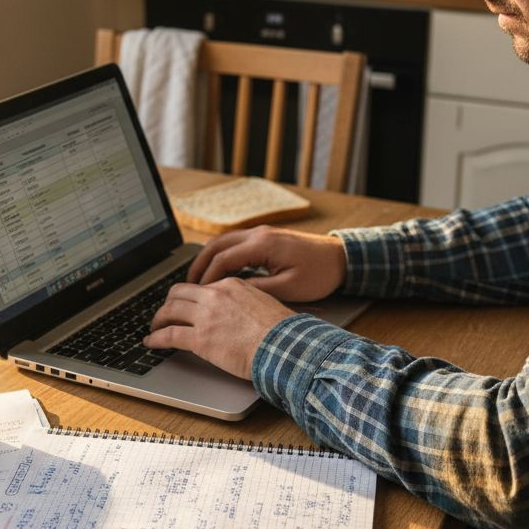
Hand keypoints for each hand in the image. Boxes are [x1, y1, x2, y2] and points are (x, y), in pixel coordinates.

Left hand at [146, 279, 293, 379]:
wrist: (284, 347)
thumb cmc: (281, 331)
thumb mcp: (263, 303)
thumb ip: (244, 302)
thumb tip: (238, 312)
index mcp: (231, 285)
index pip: (201, 287)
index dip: (190, 298)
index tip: (187, 306)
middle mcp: (215, 296)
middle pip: (178, 293)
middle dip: (168, 303)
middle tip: (165, 313)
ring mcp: (205, 316)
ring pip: (169, 311)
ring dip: (158, 319)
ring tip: (154, 328)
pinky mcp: (200, 338)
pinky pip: (169, 335)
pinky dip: (156, 338)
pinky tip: (151, 342)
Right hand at [187, 226, 346, 302]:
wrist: (341, 258)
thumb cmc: (319, 274)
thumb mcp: (288, 288)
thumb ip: (257, 290)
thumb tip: (230, 295)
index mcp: (262, 245)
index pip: (222, 259)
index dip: (207, 278)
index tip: (197, 295)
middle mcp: (258, 234)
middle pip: (216, 246)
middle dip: (199, 265)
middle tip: (188, 285)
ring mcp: (262, 233)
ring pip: (224, 242)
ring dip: (209, 259)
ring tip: (198, 280)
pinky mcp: (266, 238)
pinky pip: (236, 244)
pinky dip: (222, 256)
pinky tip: (219, 272)